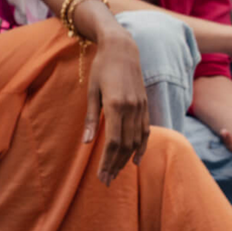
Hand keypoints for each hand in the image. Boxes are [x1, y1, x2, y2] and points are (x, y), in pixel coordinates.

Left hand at [84, 27, 149, 185]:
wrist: (123, 49)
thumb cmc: (102, 68)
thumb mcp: (91, 92)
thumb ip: (90, 119)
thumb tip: (85, 143)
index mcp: (116, 105)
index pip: (112, 142)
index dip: (107, 162)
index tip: (100, 176)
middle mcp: (131, 108)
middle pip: (124, 145)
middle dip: (115, 165)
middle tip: (106, 181)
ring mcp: (141, 107)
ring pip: (135, 141)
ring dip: (125, 160)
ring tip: (115, 173)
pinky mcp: (146, 106)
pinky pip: (145, 131)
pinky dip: (141, 148)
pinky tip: (135, 160)